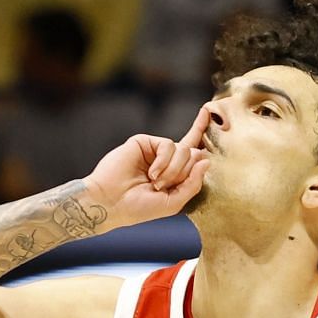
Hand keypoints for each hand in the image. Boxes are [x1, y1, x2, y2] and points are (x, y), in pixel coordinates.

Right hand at [87, 109, 209, 228]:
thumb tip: (206, 160)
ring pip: (184, 150)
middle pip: (193, 153)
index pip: (193, 153)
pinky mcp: (144, 142)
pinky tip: (152, 173)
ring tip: (156, 182)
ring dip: (174, 170)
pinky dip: (164, 161)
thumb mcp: (174, 202)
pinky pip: (168, 145)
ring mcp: (155, 150)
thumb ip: (193, 184)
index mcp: (174, 174)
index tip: (206, 111)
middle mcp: (167, 160)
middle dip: (184, 173)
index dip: (200, 132)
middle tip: (164, 186)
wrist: (111, 202)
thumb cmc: (139, 207)